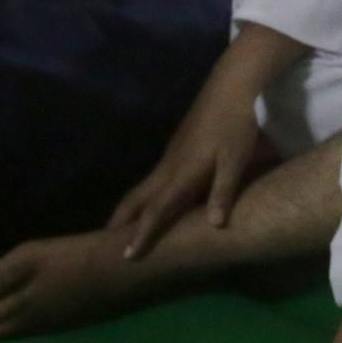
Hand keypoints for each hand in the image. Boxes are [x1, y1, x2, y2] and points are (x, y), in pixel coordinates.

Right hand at [107, 70, 265, 259]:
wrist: (231, 86)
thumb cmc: (235, 124)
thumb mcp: (235, 159)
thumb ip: (224, 191)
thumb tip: (215, 226)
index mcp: (181, 173)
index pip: (155, 209)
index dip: (141, 233)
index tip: (125, 256)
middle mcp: (169, 167)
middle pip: (137, 198)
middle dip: (121, 222)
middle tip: (105, 246)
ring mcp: (170, 156)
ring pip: (143, 187)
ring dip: (129, 209)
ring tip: (120, 230)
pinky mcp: (176, 148)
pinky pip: (152, 179)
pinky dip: (143, 196)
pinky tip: (149, 202)